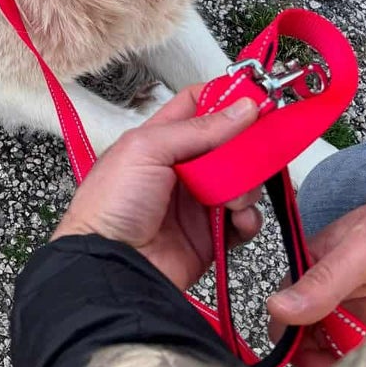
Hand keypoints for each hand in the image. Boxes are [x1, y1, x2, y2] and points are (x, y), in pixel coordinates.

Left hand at [52, 86, 262, 291]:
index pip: (198, 106)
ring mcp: (197, 202)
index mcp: (160, 139)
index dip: (226, 100)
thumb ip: (197, 129)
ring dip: (246, 186)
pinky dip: (248, 218)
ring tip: (233, 198)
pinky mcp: (211, 235)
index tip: (254, 101)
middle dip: (245, 148)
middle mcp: (181, 168)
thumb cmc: (111, 205)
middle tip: (253, 153)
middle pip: (228, 145)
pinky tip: (238, 219)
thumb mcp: (146, 150)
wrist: (112, 267)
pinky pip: (243, 220)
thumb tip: (242, 108)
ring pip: (241, 181)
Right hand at [267, 153, 365, 366]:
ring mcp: (357, 309)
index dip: (292, 343)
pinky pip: (365, 352)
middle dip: (319, 363)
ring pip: (337, 352)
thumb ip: (322, 281)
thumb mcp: (364, 250)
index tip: (312, 364)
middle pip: (309, 340)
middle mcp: (331, 291)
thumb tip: (279, 308)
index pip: (286, 315)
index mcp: (312, 268)